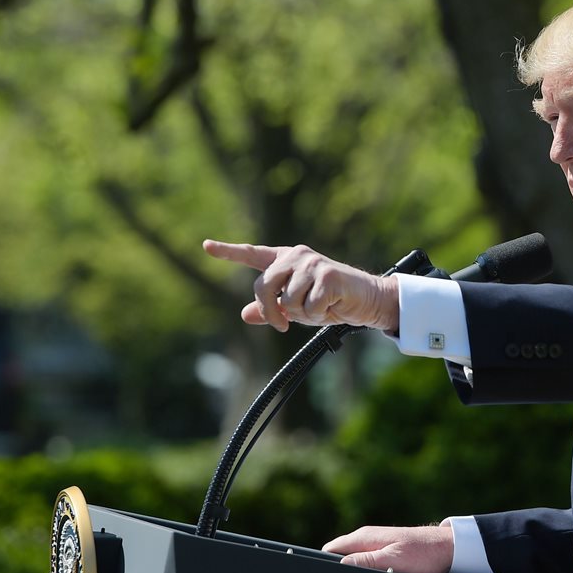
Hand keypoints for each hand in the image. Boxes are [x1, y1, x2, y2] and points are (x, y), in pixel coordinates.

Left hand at [203, 240, 398, 331]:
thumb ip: (272, 309)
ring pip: (287, 301)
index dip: (228, 252)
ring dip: (302, 314)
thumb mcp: (296, 308)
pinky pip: (308, 307)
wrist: (366, 301)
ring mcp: (312, 264)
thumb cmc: (330, 303)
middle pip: (263, 286)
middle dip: (271, 311)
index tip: (206, 246)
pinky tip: (332, 306)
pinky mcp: (327, 275)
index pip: (253, 255)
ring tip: (319, 307)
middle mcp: (296, 257)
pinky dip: (319, 315)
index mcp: (285, 260)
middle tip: (282, 326)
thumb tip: (245, 314)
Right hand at [322, 524, 454, 572]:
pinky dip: (365, 571)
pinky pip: (367, 561)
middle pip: (341, 555)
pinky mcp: (386, 550)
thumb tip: (341, 565)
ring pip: (354, 559)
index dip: (325, 564)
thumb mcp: (393, 560)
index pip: (332, 549)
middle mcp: (368, 538)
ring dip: (353, 572)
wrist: (448, 549)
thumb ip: (366, 561)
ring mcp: (377, 543)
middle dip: (338, 570)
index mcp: (365, 537)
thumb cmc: (423, 553)